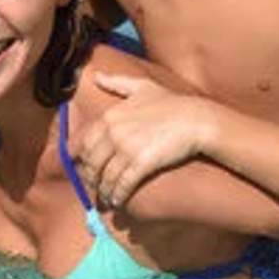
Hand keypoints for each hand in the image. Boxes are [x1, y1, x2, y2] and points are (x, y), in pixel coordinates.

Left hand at [73, 72, 215, 207]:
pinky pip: (123, 184)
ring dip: (104, 190)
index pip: (84, 143)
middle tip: (95, 187)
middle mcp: (114, 132)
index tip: (85, 169)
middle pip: (92, 163)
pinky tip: (118, 201)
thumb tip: (96, 76)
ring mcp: (127, 149)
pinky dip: (118, 195)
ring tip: (107, 198)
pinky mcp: (142, 163)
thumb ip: (116, 83)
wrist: (195, 119)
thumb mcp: (142, 87)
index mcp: (110, 116)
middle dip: (91, 178)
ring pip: (106, 176)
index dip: (82, 160)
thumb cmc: (171, 103)